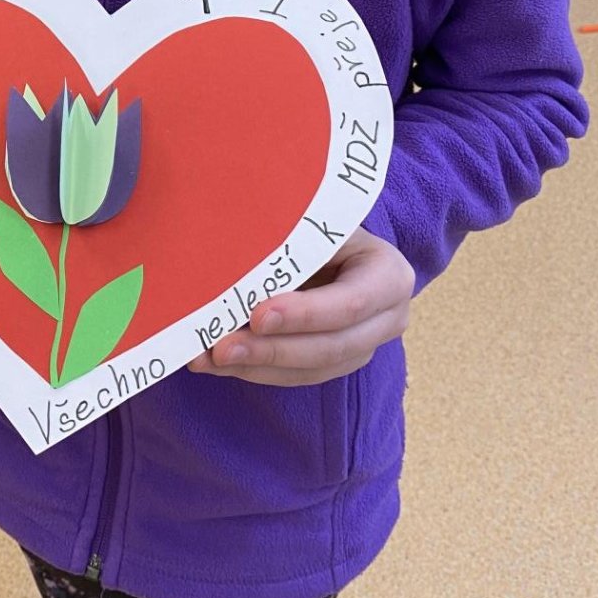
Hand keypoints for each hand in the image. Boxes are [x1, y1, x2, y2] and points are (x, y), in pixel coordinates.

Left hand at [188, 226, 412, 385]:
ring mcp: (364, 346)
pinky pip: (295, 377)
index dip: (305, 314)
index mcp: (389, 274)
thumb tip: (233, 251)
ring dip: (255, 365)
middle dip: (271, 349)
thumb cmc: (320, 220)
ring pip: (310, 369)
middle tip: (222, 347)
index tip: (258, 315)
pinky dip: (253, 370)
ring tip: (208, 358)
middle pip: (330, 347)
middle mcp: (387, 319)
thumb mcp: (316, 220)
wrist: (330, 237)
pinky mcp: (335, 364)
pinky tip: (218, 363)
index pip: (350, 303)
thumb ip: (291, 237)